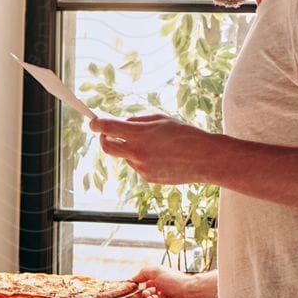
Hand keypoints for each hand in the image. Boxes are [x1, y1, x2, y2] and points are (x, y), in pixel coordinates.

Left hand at [90, 113, 214, 184]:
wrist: (205, 159)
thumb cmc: (185, 134)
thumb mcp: (160, 119)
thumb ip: (137, 121)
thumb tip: (121, 124)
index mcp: (140, 135)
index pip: (108, 128)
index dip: (96, 123)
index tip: (93, 121)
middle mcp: (137, 153)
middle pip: (107, 147)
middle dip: (103, 139)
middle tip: (106, 133)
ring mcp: (142, 168)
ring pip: (126, 156)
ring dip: (130, 149)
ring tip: (154, 144)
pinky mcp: (148, 178)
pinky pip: (138, 166)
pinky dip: (143, 159)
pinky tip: (162, 156)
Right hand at [133, 265, 216, 297]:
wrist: (189, 294)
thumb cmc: (178, 281)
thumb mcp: (157, 270)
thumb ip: (143, 273)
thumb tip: (134, 278)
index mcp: (160, 280)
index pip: (145, 283)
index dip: (138, 286)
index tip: (130, 287)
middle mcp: (162, 290)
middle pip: (145, 294)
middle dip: (138, 294)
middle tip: (132, 295)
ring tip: (147, 295)